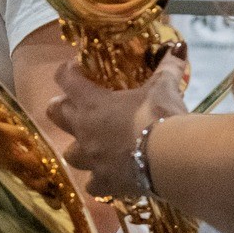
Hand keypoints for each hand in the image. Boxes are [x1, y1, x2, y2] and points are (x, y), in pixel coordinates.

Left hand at [45, 55, 188, 202]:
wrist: (172, 158)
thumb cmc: (161, 115)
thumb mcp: (164, 87)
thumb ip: (168, 67)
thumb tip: (178, 47)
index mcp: (92, 101)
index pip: (64, 77)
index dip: (67, 71)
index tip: (76, 69)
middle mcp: (84, 130)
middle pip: (55, 114)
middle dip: (63, 107)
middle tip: (78, 104)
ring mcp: (91, 159)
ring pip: (69, 153)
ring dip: (78, 147)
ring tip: (93, 144)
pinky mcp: (104, 183)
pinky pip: (92, 184)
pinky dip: (98, 179)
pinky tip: (109, 175)